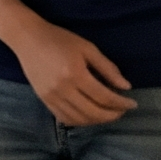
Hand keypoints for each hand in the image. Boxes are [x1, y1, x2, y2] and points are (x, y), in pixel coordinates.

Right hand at [9, 19, 136, 125]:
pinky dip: (80, 121)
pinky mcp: (44, 100)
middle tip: (122, 110)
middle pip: (93, 112)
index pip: (104, 97)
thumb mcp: (87, 47)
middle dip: (112, 115)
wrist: (27, 38)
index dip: (121, 103)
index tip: (133, 103)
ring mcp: (51, 97)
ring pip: (80, 119)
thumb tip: (126, 87)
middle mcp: (63, 89)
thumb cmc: (59, 38)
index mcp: (75, 73)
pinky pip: (65, 118)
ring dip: (97, 120)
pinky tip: (89, 115)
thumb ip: (107, 67)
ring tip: (108, 113)